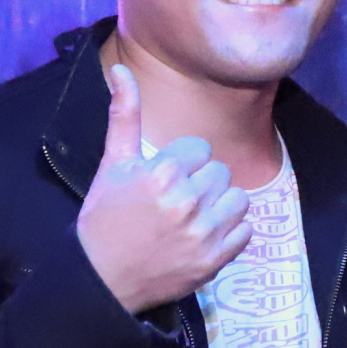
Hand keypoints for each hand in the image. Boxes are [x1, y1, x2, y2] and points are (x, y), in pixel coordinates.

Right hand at [74, 63, 251, 314]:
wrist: (101, 278)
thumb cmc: (104, 218)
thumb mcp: (113, 163)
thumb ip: (124, 114)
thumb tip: (121, 69)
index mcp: (163, 172)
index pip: (199, 150)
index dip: (181, 164)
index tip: (161, 182)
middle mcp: (187, 201)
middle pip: (219, 172)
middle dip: (200, 183)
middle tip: (173, 203)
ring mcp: (204, 234)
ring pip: (238, 199)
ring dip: (220, 206)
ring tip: (193, 218)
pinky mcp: (215, 261)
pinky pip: (246, 231)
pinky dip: (230, 234)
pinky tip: (203, 237)